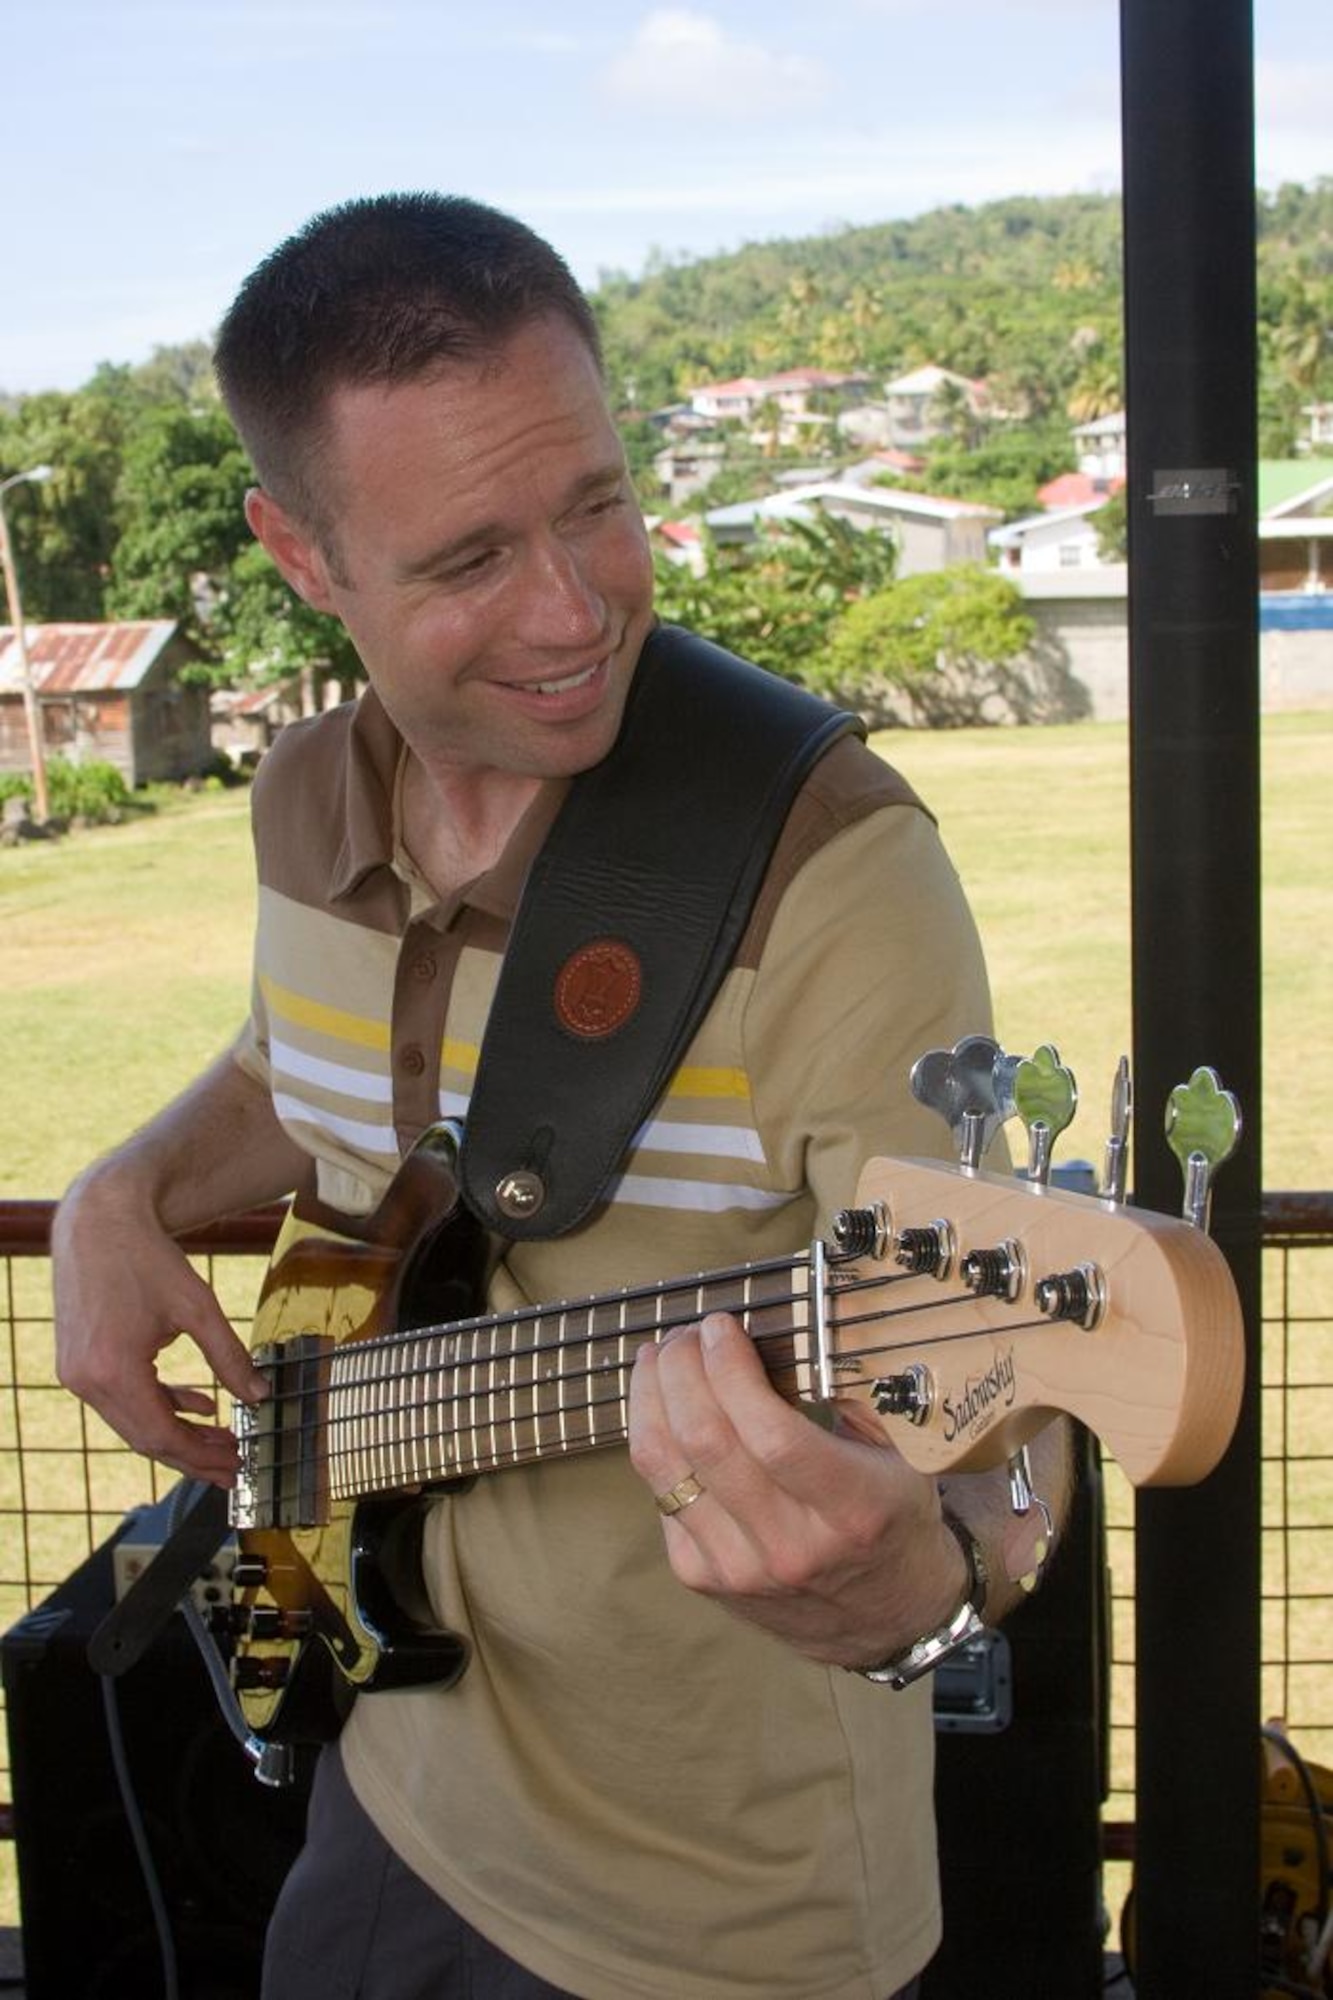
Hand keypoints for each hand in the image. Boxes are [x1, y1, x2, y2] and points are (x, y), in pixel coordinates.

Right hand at [53, 1177, 268, 1486]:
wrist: (98, 1220)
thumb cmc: (147, 1257)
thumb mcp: (197, 1306)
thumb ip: (228, 1356)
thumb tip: (259, 1394)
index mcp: (113, 1371)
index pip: (160, 1435)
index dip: (201, 1456)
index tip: (237, 1467)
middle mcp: (87, 1381)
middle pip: (145, 1437)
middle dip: (193, 1455)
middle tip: (235, 1468)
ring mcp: (77, 1374)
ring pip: (134, 1421)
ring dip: (178, 1432)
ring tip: (223, 1440)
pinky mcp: (79, 1363)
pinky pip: (122, 1399)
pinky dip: (159, 1404)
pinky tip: (199, 1404)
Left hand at [629, 1312, 966, 1666]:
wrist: (884, 1616)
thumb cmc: (891, 1515)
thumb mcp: (898, 1456)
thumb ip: (845, 1399)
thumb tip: (772, 1335)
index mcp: (851, 1509)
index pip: (772, 1435)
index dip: (732, 1371)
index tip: (720, 1326)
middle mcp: (789, 1546)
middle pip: (706, 1443)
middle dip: (682, 1370)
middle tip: (686, 1334)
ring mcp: (738, 1568)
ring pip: (664, 1468)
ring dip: (651, 1397)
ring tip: (659, 1358)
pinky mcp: (702, 1578)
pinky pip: (660, 1494)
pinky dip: (655, 1440)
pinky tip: (665, 1409)